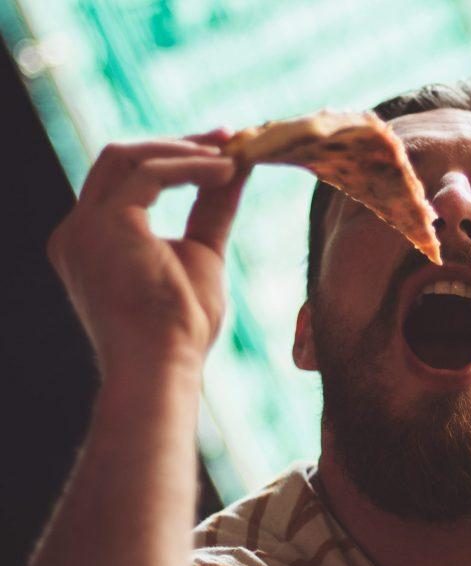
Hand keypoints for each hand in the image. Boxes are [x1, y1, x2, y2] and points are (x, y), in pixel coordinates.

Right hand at [46, 130, 246, 376]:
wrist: (163, 366)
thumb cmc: (181, 328)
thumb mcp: (201, 254)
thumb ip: (211, 209)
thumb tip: (238, 168)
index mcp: (90, 241)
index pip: (123, 182)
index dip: (169, 159)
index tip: (218, 151)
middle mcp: (76, 230)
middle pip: (118, 160)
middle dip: (175, 143)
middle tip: (227, 137)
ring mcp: (84, 226)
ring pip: (128, 157)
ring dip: (184, 150)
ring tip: (233, 155)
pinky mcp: (106, 223)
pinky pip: (151, 173)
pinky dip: (192, 167)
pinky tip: (227, 172)